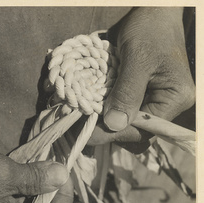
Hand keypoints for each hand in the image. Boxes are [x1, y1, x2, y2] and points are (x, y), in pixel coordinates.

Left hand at [88, 7, 194, 151]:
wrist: (153, 15)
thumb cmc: (150, 30)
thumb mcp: (137, 59)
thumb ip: (127, 92)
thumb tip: (113, 124)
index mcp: (174, 98)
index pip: (143, 129)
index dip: (114, 134)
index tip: (88, 132)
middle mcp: (167, 106)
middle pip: (135, 132)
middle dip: (109, 131)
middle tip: (83, 125)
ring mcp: (154, 103)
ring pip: (128, 126)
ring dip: (107, 124)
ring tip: (86, 117)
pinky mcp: (142, 98)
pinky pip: (125, 113)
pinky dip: (109, 113)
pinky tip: (95, 109)